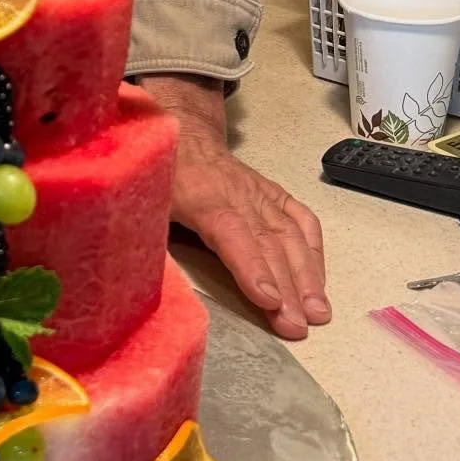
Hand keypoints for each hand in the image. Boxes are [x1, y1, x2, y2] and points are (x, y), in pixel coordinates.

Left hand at [141, 73, 329, 340]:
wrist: (184, 133)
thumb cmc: (161, 176)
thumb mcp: (143, 203)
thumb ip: (144, 237)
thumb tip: (140, 281)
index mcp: (201, 197)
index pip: (233, 234)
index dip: (252, 267)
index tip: (270, 301)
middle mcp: (239, 195)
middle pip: (269, 242)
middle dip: (288, 287)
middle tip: (299, 326)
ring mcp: (261, 193)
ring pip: (290, 234)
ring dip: (307, 275)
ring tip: (318, 313)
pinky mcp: (274, 194)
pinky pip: (301, 219)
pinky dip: (314, 250)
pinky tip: (319, 279)